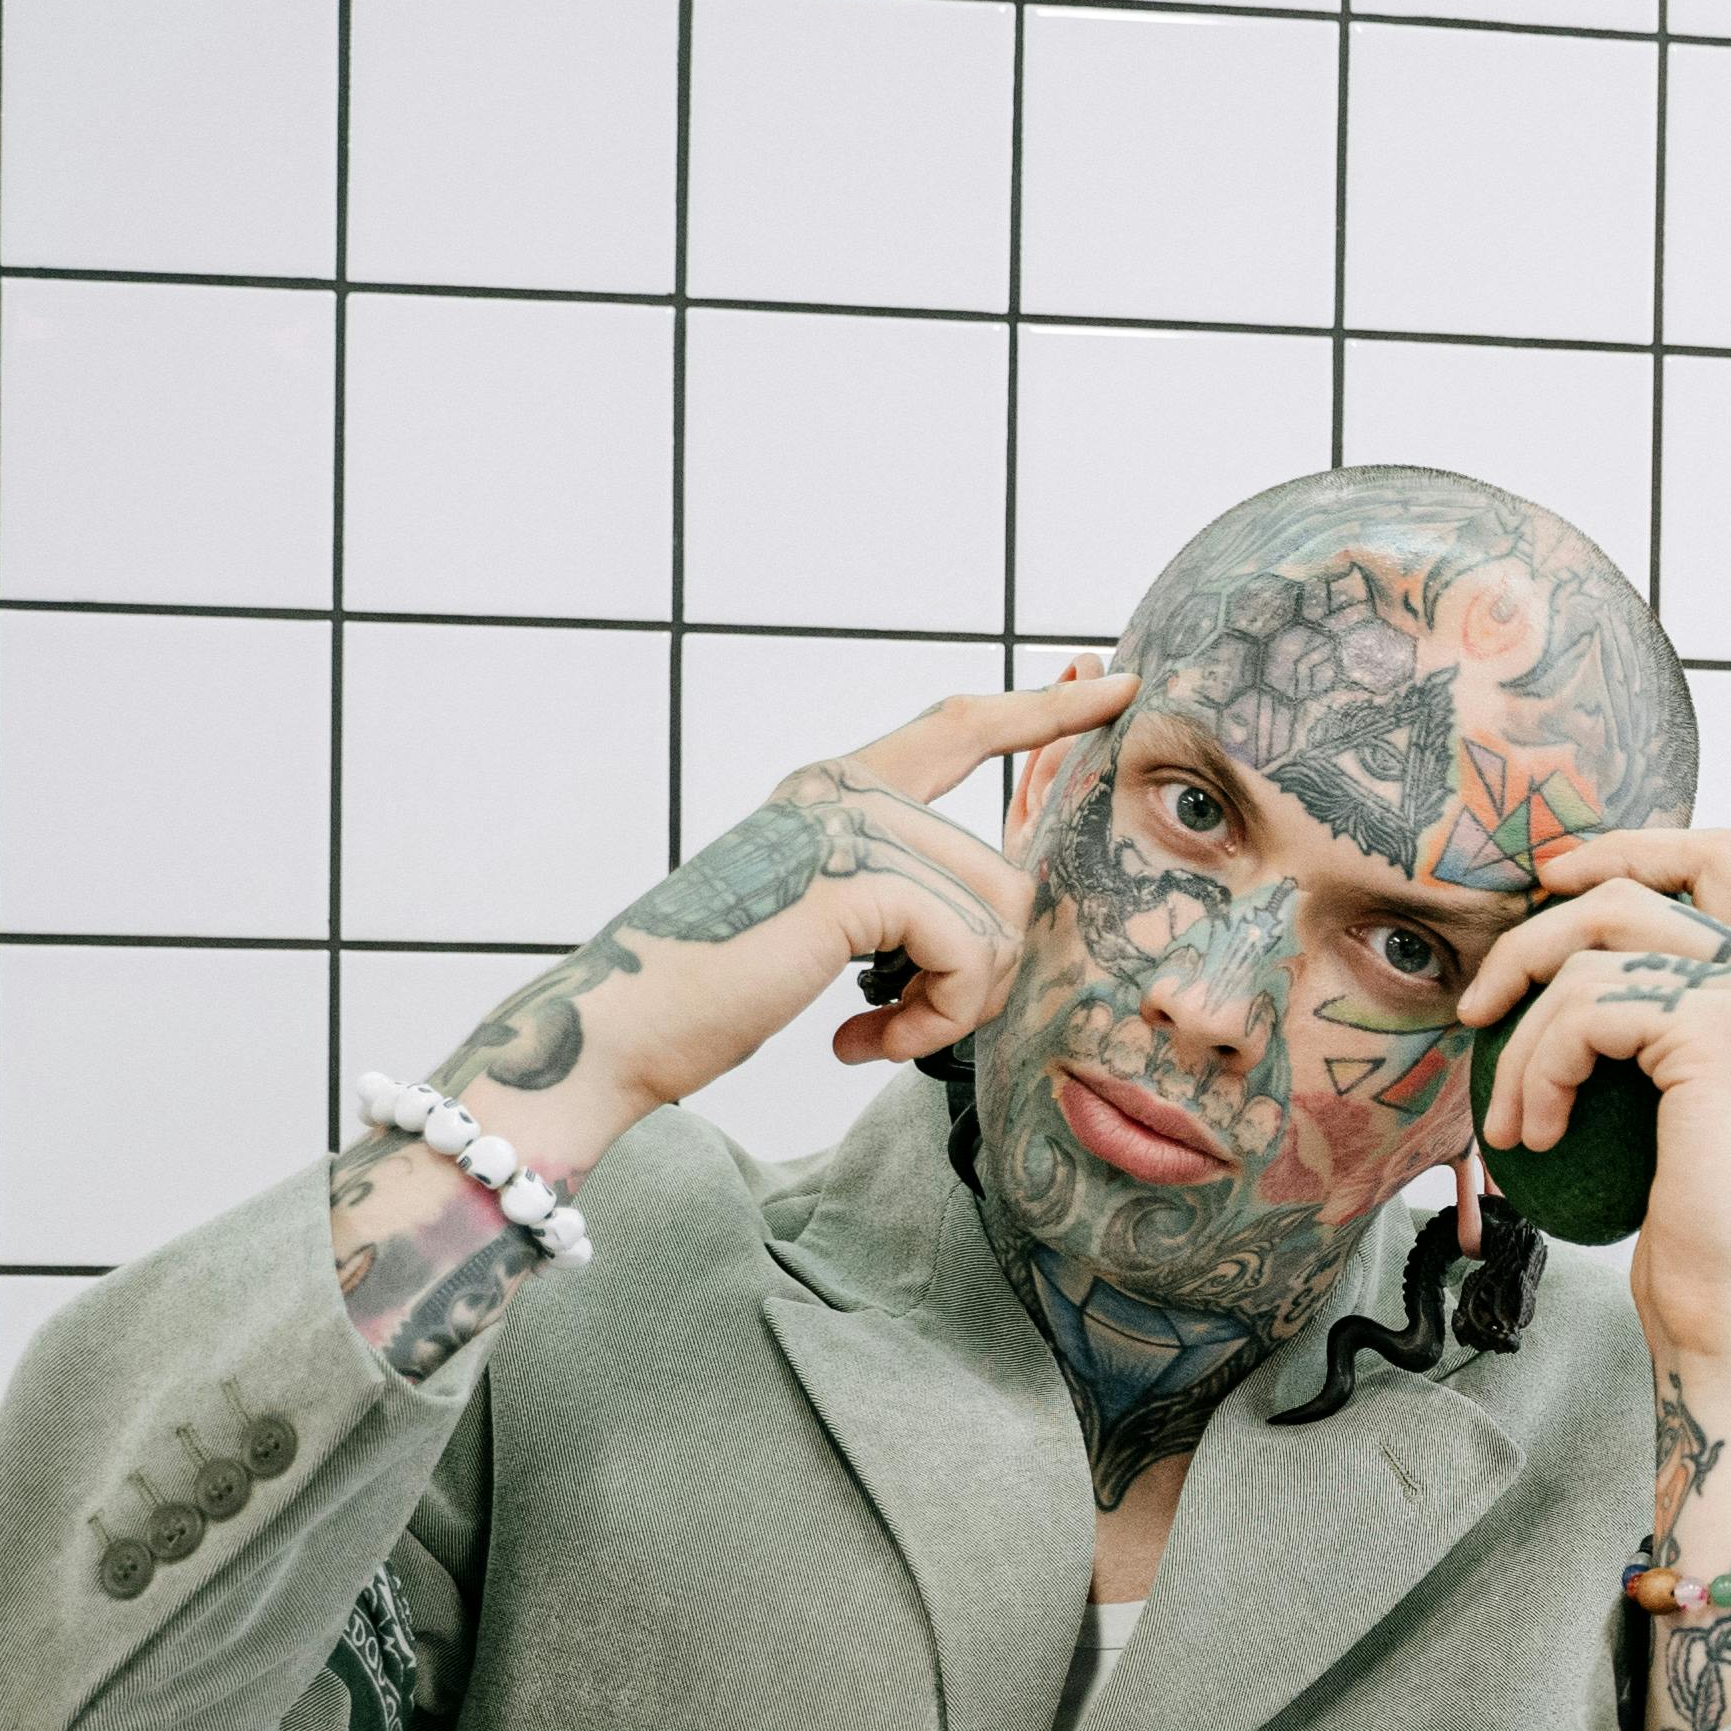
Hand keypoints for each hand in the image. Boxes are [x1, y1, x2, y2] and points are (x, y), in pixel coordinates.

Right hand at [328, 674, 1121, 1384]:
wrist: (618, 1032)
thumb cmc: (712, 991)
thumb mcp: (824, 924)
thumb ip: (901, 895)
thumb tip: (1003, 916)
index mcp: (835, 788)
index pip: (961, 728)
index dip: (1042, 711)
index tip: (1112, 688)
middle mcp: (843, 789)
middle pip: (1005, 874)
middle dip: (979, 975)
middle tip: (900, 1024)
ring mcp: (847, 826)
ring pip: (998, 918)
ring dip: (954, 1005)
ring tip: (875, 1032)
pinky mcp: (855, 880)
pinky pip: (968, 953)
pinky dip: (932, 1019)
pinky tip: (857, 1042)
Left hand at [1457, 826, 1730, 1393]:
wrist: (1729, 1307)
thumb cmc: (1697, 1221)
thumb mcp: (1686, 1091)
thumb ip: (1666, 1007)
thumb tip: (1577, 935)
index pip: (1716, 856)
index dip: (1627, 847)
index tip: (1550, 885)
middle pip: (1635, 888)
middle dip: (1536, 935)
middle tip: (1481, 1008)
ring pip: (1595, 951)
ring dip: (1525, 1033)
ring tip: (1511, 1117)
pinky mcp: (1718, 1030)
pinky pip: (1586, 1010)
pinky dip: (1537, 1068)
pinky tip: (1532, 1133)